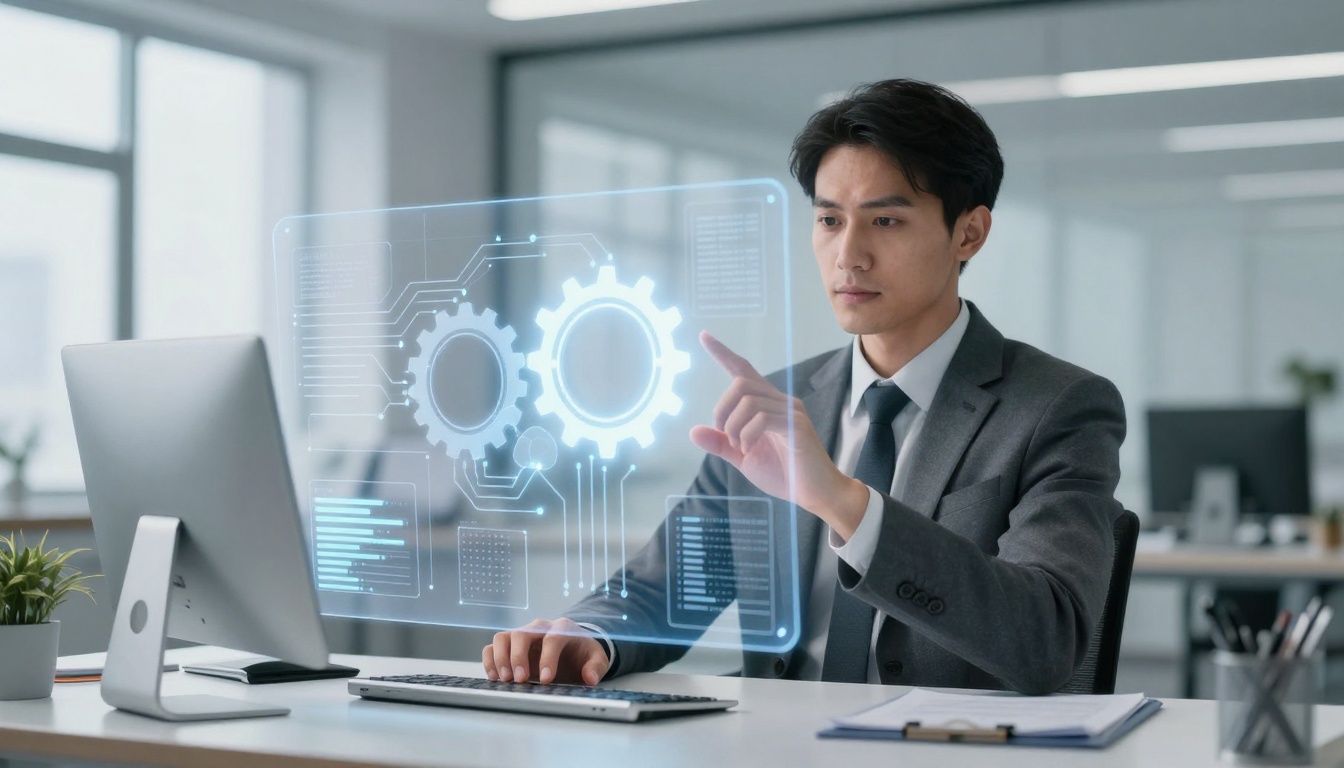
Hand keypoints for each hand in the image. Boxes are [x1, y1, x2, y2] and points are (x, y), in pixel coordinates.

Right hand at [482, 617, 608, 685]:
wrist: (572, 647)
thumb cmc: (582, 653)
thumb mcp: (596, 659)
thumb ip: (595, 667)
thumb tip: (590, 678)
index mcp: (562, 628)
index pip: (552, 639)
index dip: (548, 658)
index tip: (546, 679)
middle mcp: (539, 627)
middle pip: (522, 634)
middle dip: (518, 657)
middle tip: (519, 680)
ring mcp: (522, 634)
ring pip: (503, 637)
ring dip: (501, 658)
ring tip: (505, 679)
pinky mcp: (510, 644)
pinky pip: (493, 646)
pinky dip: (490, 659)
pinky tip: (495, 677)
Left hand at [689, 332, 869, 538]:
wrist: (816, 494)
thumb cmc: (785, 474)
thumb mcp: (743, 458)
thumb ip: (721, 444)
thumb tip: (693, 431)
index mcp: (766, 405)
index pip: (743, 370)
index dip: (723, 353)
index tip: (704, 336)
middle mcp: (780, 401)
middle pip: (740, 382)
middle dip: (721, 409)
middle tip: (723, 435)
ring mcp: (790, 411)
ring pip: (748, 400)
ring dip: (733, 426)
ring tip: (739, 446)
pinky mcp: (796, 425)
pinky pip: (762, 417)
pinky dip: (746, 434)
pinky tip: (748, 448)